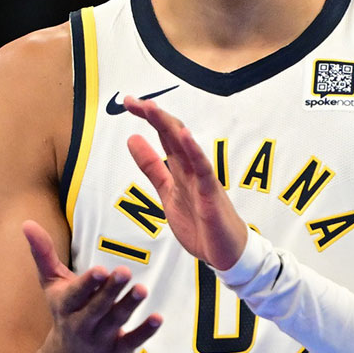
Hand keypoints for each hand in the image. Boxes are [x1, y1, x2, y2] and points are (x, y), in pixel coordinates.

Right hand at [22, 220, 161, 352]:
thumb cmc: (65, 309)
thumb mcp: (52, 283)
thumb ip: (43, 253)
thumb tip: (26, 222)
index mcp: (66, 306)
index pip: (76, 295)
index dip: (88, 284)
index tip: (100, 270)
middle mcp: (81, 325)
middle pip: (97, 308)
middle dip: (110, 291)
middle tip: (125, 271)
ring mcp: (100, 340)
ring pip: (116, 321)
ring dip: (129, 305)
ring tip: (142, 289)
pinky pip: (133, 342)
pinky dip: (145, 331)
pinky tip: (158, 318)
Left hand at [123, 95, 248, 269]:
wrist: (225, 252)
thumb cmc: (201, 222)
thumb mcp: (167, 191)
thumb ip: (152, 166)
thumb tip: (132, 140)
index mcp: (181, 166)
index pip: (163, 134)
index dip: (147, 117)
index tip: (129, 102)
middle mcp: (191, 167)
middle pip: (172, 133)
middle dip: (153, 115)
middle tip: (133, 100)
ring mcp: (202, 178)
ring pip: (185, 146)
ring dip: (168, 126)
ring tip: (152, 108)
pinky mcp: (211, 193)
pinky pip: (203, 169)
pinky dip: (194, 150)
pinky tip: (185, 135)